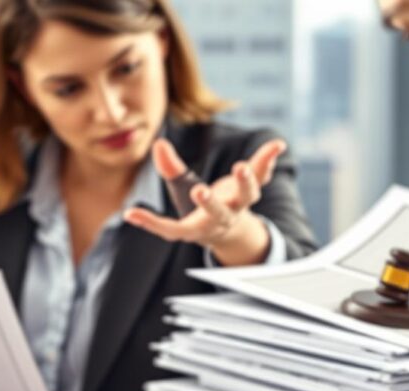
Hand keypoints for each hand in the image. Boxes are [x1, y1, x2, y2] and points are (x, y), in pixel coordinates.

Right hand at [124, 137, 287, 265]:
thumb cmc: (199, 209)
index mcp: (196, 226)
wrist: (230, 229)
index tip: (130, 214)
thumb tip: (159, 143)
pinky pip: (263, 175)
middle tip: (200, 192)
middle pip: (217, 214)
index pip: (172, 229)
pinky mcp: (253, 189)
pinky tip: (277, 144)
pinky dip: (268, 160)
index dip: (151, 223)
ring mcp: (240, 205)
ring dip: (247, 182)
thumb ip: (171, 170)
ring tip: (241, 166)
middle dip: (209, 204)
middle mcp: (220, 218)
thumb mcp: (182, 192)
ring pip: (247, 197)